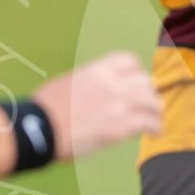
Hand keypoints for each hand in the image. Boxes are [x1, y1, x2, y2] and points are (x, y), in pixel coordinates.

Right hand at [33, 51, 160, 159]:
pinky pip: (150, 122)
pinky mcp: (122, 125)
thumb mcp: (67, 83)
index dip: (137, 72)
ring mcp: (119, 103)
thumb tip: (94, 90)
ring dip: (155, 110)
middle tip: (146, 105)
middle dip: (148, 93)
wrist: (39, 128)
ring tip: (155, 119)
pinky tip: (155, 133)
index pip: (129, 60)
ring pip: (152, 101)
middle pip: (145, 81)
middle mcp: (113, 83)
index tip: (135, 82)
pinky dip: (156, 128)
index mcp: (97, 70)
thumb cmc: (45, 109)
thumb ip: (88, 83)